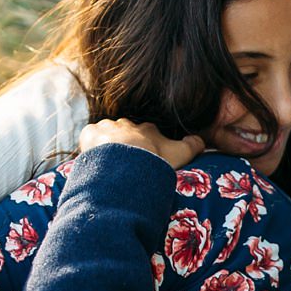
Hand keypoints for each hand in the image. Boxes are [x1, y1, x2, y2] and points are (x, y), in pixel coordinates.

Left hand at [78, 117, 203, 169]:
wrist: (125, 164)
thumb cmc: (154, 160)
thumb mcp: (181, 154)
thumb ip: (193, 146)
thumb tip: (201, 139)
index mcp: (147, 128)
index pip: (149, 133)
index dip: (148, 146)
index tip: (147, 159)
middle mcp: (128, 124)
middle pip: (127, 132)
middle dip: (127, 145)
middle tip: (128, 165)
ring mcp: (108, 128)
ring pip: (107, 134)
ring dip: (108, 147)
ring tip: (111, 166)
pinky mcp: (90, 134)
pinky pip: (90, 137)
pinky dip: (91, 146)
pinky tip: (96, 159)